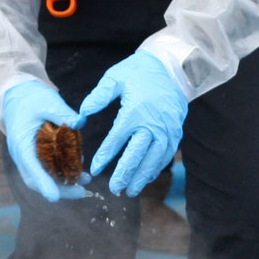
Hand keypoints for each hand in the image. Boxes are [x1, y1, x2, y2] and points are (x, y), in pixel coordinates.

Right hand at [1, 79, 87, 201]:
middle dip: (59, 189)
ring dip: (63, 183)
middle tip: (81, 192)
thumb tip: (80, 122)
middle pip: (36, 180)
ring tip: (86, 183)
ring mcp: (28, 156)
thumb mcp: (47, 100)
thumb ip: (62, 112)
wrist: (18, 95)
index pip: (30, 166)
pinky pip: (48, 170)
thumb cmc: (31, 98)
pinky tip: (81, 172)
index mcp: (21, 142)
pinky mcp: (36, 155)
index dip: (42, 183)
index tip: (54, 198)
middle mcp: (22, 154)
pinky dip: (63, 174)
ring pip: (43, 178)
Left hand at [78, 52, 187, 196]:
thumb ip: (98, 96)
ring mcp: (167, 130)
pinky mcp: (176, 132)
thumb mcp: (115, 77)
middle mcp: (153, 124)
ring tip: (131, 190)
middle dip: (125, 174)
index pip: (117, 139)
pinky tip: (146, 177)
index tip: (95, 169)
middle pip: (138, 155)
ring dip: (142, 176)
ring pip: (154, 159)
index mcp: (135, 111)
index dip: (105, 156)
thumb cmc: (139, 72)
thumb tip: (82, 114)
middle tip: (115, 189)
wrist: (172, 67)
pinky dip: (156, 168)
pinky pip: (167, 155)